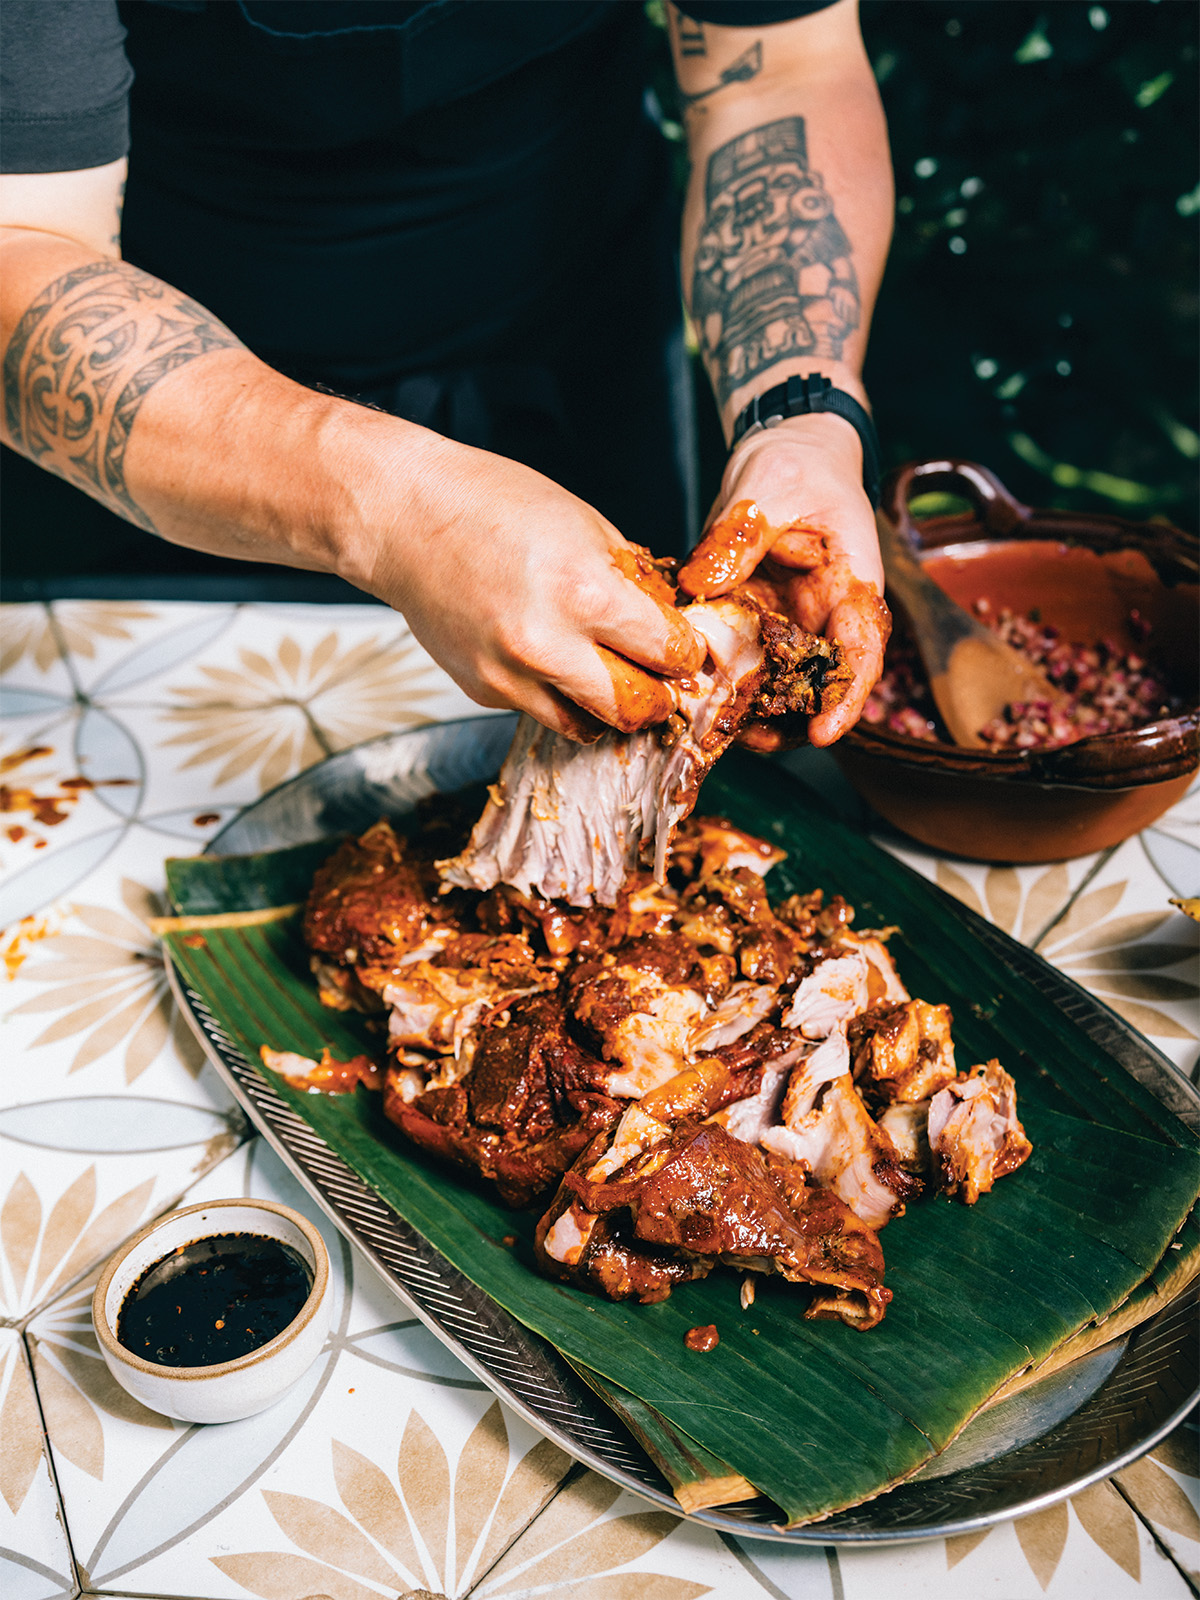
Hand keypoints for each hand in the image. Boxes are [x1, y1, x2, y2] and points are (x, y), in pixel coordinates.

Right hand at [344, 429, 703, 740]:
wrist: (403, 518)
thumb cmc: (492, 504)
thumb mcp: (586, 524)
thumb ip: (631, 580)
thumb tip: (668, 622)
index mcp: (584, 593)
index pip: (668, 654)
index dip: (686, 654)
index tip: (683, 651)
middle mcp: (547, 644)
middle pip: (637, 709)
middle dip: (658, 697)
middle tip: (659, 679)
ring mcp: (510, 675)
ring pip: (589, 727)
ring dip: (609, 709)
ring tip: (609, 677)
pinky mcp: (483, 690)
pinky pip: (541, 710)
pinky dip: (558, 695)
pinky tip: (550, 659)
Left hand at [677, 411, 889, 746]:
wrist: (785, 451)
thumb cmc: (798, 463)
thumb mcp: (770, 486)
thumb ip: (740, 536)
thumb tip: (702, 584)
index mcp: (850, 582)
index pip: (862, 650)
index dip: (847, 698)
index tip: (822, 732)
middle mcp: (822, 612)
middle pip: (816, 684)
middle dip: (786, 720)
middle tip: (744, 737)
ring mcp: (786, 620)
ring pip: (775, 682)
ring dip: (747, 707)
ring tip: (709, 724)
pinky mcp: (751, 618)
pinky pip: (738, 659)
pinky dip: (716, 678)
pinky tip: (685, 688)